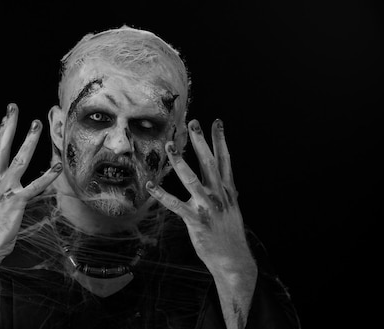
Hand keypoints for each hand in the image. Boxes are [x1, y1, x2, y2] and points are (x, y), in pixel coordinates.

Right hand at [0, 103, 62, 266]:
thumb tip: (0, 186)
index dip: (0, 133)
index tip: (5, 118)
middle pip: (1, 148)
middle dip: (9, 127)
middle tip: (14, 108)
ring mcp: (3, 191)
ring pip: (19, 160)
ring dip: (28, 141)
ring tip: (36, 125)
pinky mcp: (15, 203)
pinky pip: (34, 187)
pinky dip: (46, 177)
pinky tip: (56, 168)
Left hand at [146, 119, 255, 277]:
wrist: (233, 258)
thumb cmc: (228, 233)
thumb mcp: (231, 208)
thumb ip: (226, 192)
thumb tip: (225, 181)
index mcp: (227, 190)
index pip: (225, 159)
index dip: (221, 140)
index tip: (216, 122)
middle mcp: (218, 194)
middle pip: (209, 163)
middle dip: (201, 142)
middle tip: (193, 123)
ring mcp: (207, 206)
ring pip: (191, 179)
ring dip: (180, 161)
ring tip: (170, 145)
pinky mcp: (195, 219)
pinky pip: (175, 205)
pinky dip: (161, 195)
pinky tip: (151, 185)